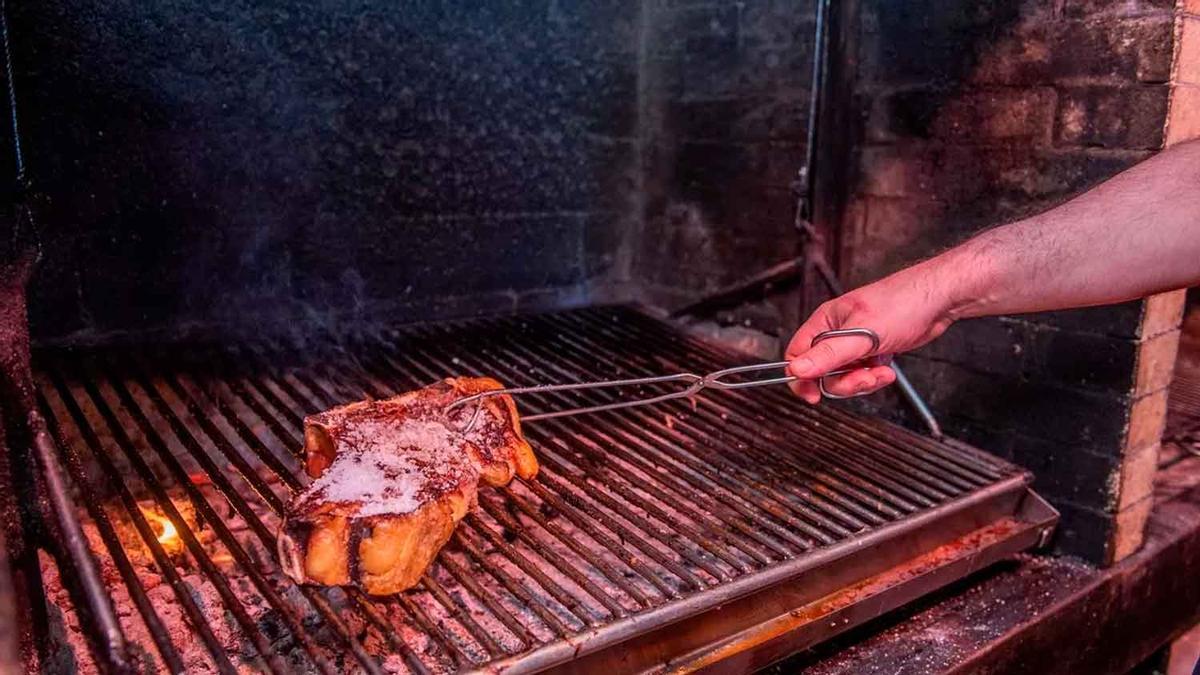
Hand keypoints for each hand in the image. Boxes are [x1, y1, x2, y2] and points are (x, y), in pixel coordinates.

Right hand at [785, 267, 956, 402]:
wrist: (938, 301)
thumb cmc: (902, 303)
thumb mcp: (862, 334)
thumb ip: (829, 355)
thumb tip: (798, 369)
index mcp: (825, 322)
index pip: (798, 354)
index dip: (802, 377)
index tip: (813, 395)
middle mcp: (836, 333)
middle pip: (822, 372)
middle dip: (843, 382)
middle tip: (863, 378)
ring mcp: (855, 343)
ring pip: (844, 376)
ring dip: (863, 381)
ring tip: (881, 372)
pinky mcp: (872, 351)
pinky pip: (862, 374)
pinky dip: (875, 377)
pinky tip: (887, 369)